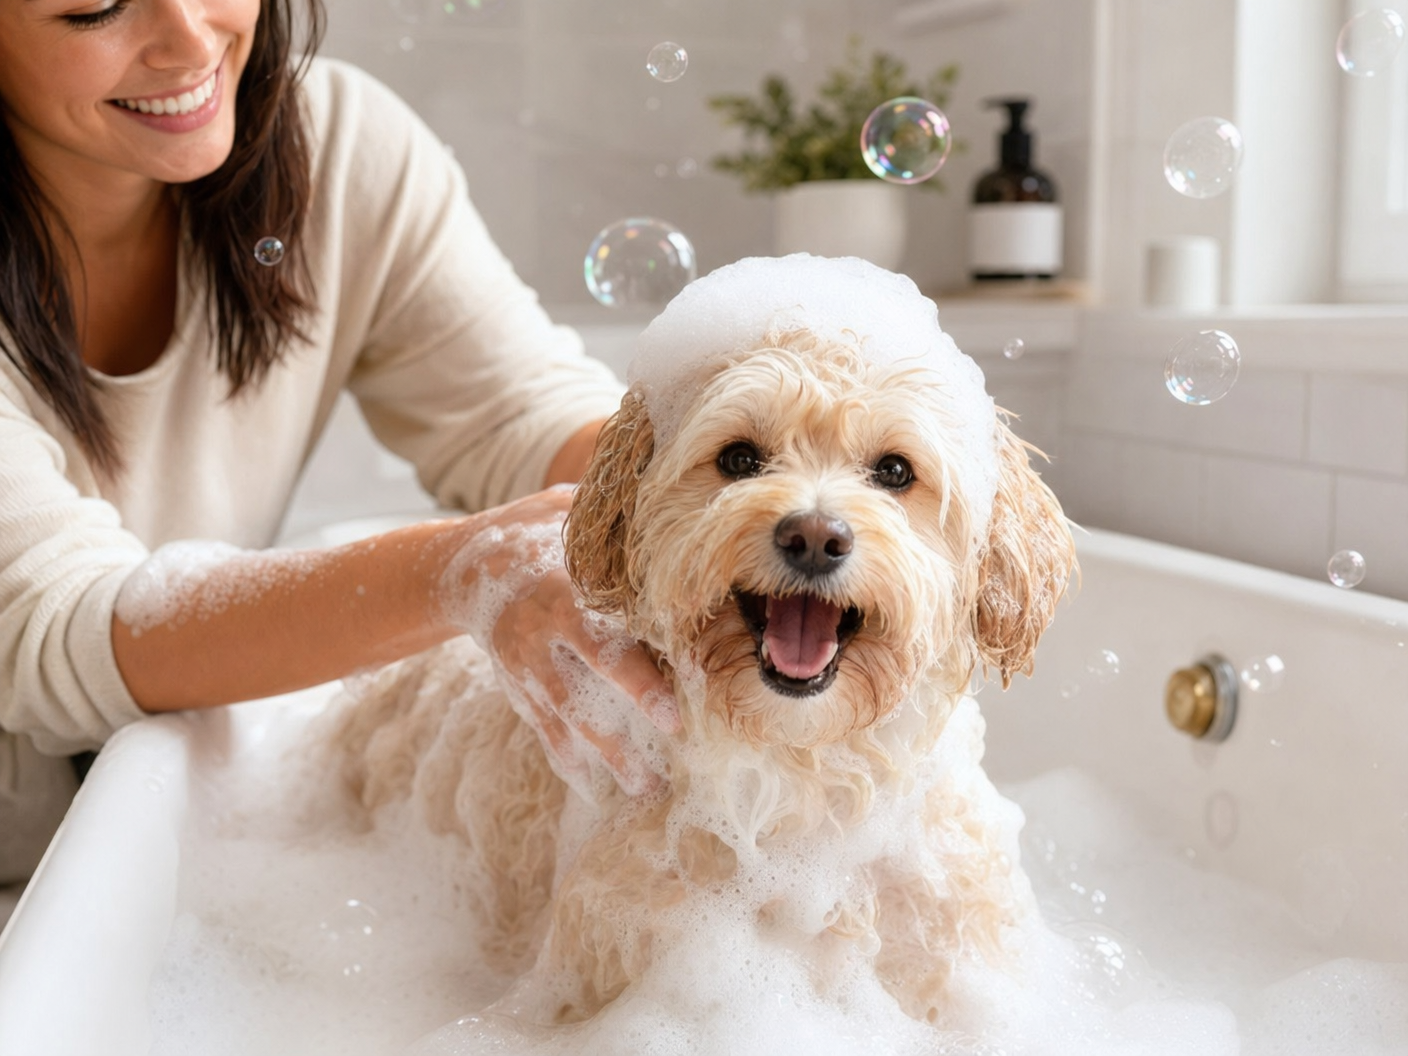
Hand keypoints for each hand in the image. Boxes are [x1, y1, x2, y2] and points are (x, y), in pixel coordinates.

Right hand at [442, 488, 678, 798]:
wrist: (458, 566)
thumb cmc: (531, 532)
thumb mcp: (563, 510)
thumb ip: (609, 515)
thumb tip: (666, 485)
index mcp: (558, 586)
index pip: (605, 629)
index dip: (642, 665)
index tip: (684, 690)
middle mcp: (540, 629)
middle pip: (587, 677)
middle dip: (630, 707)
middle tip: (675, 735)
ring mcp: (524, 664)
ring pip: (566, 715)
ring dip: (606, 754)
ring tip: (647, 787)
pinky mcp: (515, 686)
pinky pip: (541, 728)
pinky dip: (565, 758)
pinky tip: (593, 787)